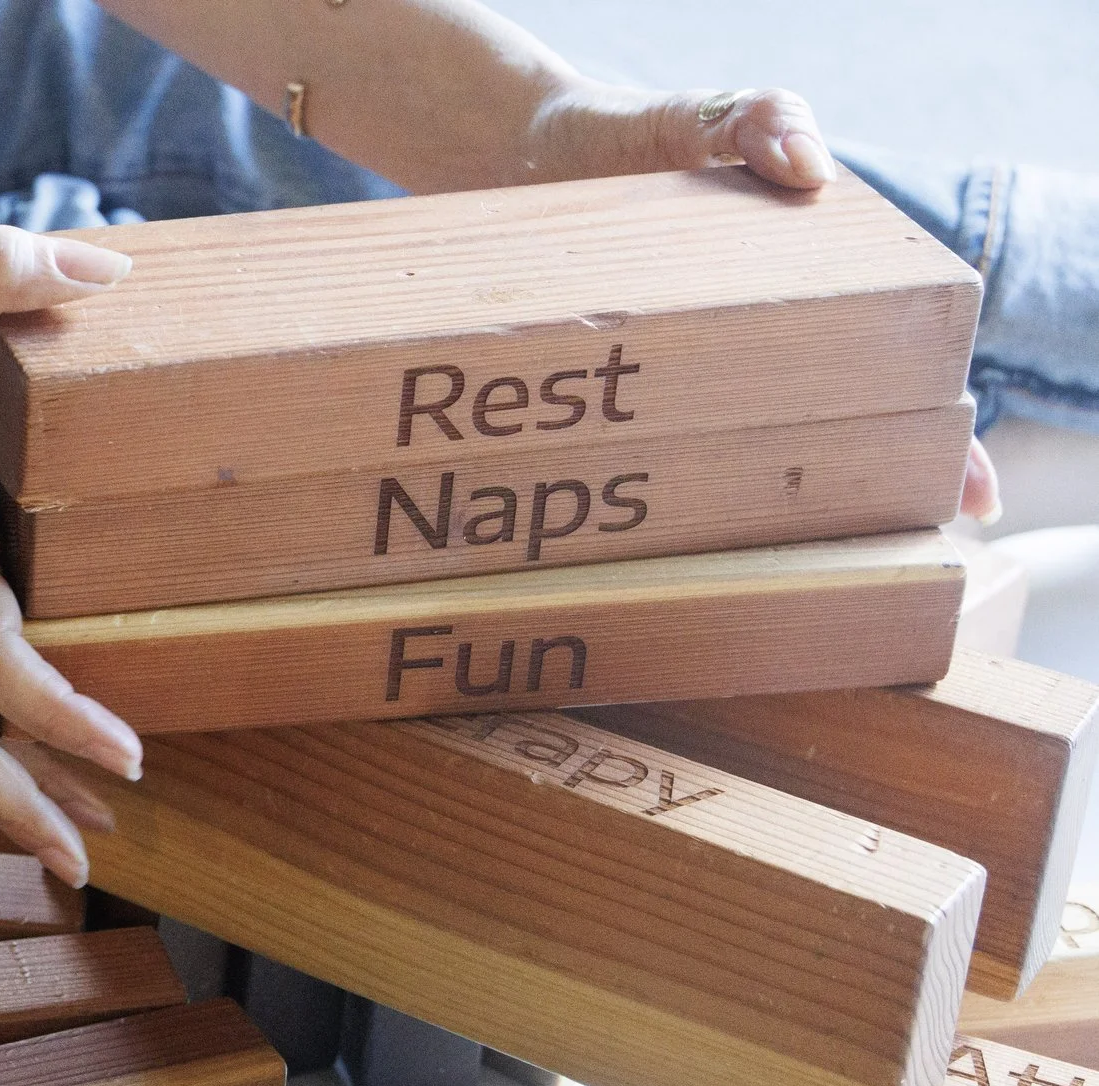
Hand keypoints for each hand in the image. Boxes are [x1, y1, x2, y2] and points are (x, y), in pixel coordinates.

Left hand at [518, 83, 1005, 521]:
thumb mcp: (706, 117)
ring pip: (734, 469)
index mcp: (806, 294)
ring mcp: (676, 386)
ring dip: (760, 523)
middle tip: (890, 550)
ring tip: (789, 566)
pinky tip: (649, 547)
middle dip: (866, 498)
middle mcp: (749, 355)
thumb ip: (764, 119)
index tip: (970, 500)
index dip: (942, 442)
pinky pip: (629, 464)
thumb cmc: (635, 139)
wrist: (515, 159)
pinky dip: (646, 513)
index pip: (896, 371)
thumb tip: (810, 172)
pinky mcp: (601, 403)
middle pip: (831, 439)